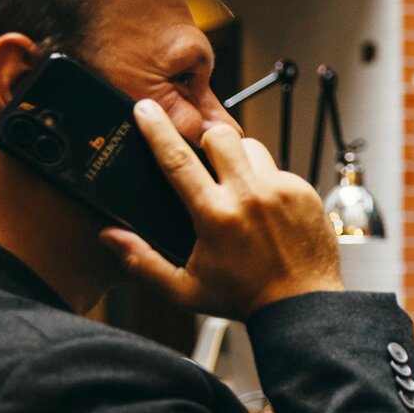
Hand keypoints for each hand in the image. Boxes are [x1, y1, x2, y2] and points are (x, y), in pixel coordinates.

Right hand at [99, 99, 342, 318]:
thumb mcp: (184, 289)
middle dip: (205, 138)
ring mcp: (282, 190)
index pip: (177, 160)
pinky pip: (278, 169)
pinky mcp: (304, 192)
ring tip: (235, 186)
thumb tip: (109, 236)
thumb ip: (142, 261)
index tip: (144, 108)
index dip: (156, 129)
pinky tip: (263, 207)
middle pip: (220, 135)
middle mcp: (250, 195)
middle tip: (202, 157)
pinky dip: (266, 180)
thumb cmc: (244, 298)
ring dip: (238, 158)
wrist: (302, 304)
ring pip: (252, 147)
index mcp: (216, 215)